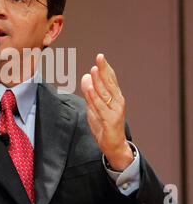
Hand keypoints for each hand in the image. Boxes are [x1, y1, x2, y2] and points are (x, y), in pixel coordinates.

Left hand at [80, 54, 132, 170]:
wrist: (114, 146)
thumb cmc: (105, 126)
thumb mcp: (95, 107)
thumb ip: (91, 93)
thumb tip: (86, 76)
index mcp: (115, 97)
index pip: (111, 80)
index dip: (106, 68)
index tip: (101, 57)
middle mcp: (117, 102)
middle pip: (110, 84)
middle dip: (104, 70)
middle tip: (100, 58)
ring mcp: (115, 111)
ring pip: (105, 94)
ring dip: (99, 81)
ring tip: (94, 70)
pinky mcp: (110, 121)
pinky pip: (100, 108)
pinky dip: (95, 98)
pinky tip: (90, 90)